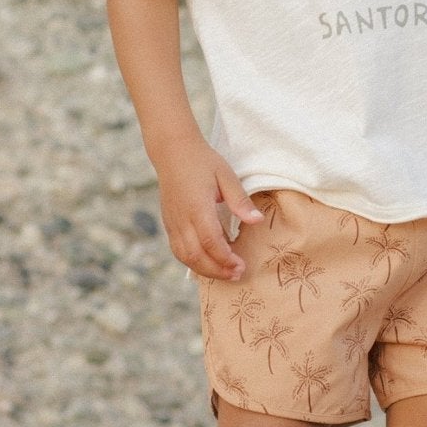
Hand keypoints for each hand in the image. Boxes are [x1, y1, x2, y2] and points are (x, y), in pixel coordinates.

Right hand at [154, 137, 263, 279]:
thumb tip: (257, 221)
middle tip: (237, 274)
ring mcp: (172, 222)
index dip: (226, 258)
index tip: (241, 265)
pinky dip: (193, 261)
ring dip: (204, 270)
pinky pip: (178, 250)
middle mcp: (181, 219)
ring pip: (185, 256)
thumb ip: (240, 200)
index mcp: (197, 207)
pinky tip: (208, 263)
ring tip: (225, 273)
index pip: (211, 241)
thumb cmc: (203, 162)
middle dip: (217, 270)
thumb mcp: (226, 176)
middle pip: (196, 255)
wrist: (173, 152)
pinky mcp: (169, 223)